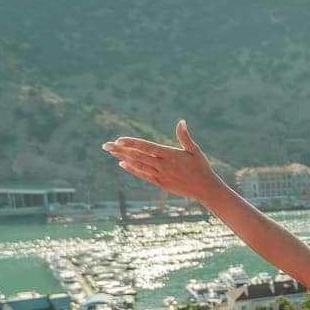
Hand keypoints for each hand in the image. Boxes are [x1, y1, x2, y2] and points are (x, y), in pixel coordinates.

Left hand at [103, 121, 218, 200]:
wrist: (204, 188)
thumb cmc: (201, 167)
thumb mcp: (194, 150)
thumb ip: (185, 137)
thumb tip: (181, 121)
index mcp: (169, 155)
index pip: (146, 147)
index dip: (132, 143)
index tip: (119, 140)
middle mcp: (162, 165)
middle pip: (137, 156)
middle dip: (120, 150)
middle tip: (105, 145)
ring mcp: (160, 175)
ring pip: (137, 165)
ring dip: (123, 158)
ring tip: (111, 151)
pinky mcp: (160, 183)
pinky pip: (143, 175)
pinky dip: (132, 169)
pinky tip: (122, 164)